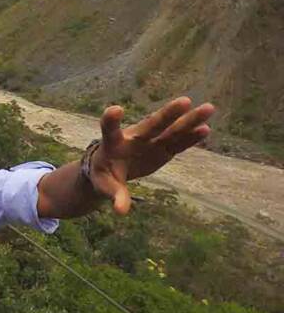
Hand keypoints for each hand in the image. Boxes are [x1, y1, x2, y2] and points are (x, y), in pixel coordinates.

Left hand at [89, 96, 214, 214]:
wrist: (112, 168)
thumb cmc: (104, 175)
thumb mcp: (105, 186)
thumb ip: (114, 195)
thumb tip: (121, 211)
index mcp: (113, 144)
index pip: (110, 129)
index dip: (111, 120)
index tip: (115, 110)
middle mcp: (135, 138)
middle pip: (152, 124)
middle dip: (167, 114)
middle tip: (184, 101)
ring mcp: (151, 141)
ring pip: (171, 129)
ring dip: (189, 120)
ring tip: (208, 108)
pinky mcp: (162, 149)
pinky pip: (178, 142)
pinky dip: (190, 137)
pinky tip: (205, 129)